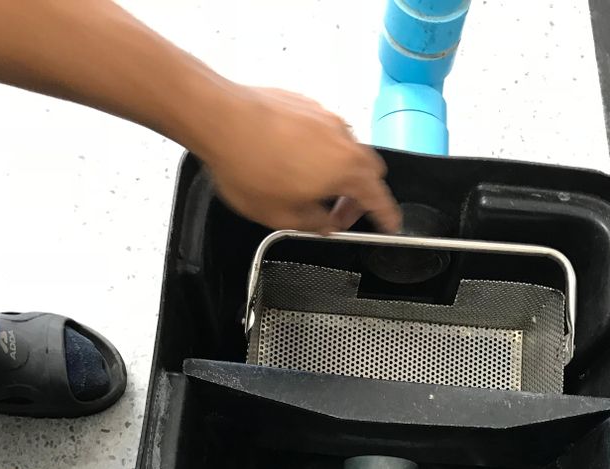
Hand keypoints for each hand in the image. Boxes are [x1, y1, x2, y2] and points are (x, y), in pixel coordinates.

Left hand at [195, 86, 400, 233]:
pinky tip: (291, 162)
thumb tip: (324, 223)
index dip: (387, 215)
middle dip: (359, 194)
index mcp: (345, 170)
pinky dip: (318, 151)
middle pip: (368, 170)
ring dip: (337, 171)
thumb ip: (314, 223)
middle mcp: (342, 139)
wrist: (219, 118)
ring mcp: (324, 117)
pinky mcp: (305, 105)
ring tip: (309, 188)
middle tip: (337, 212)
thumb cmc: (247, 164)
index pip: (379, 198)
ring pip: (345, 149)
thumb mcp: (281, 217)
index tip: (391, 223)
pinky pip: (323, 132)